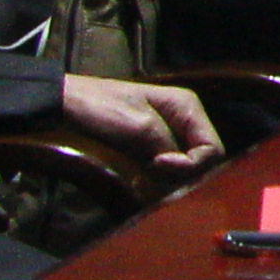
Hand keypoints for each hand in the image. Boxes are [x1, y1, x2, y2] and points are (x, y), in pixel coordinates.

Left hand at [59, 71, 222, 180]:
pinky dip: (158, 174)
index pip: (212, 147)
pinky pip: (167, 165)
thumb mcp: (139, 127)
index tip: (158, 165)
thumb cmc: (103, 109)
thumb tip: (182, 171)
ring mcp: (168, 132)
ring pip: (185, 164)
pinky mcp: (152, 143)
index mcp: (187, 107)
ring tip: (144, 175)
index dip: (192, 163)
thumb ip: (168, 148)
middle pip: (202, 157)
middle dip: (182, 171)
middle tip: (151, 173)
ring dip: (168, 175)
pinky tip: (142, 176)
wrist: (66, 103)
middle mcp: (184, 119)